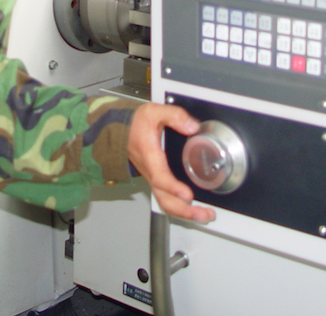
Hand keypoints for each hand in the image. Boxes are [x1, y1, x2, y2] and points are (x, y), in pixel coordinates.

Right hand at [127, 103, 215, 222]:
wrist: (120, 129)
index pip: (160, 176)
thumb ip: (174, 116)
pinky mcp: (156, 180)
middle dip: (184, 210)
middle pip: (164, 198)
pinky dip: (180, 208)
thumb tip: (192, 126)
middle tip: (204, 214)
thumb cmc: (135, 123)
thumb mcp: (154, 111)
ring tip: (204, 215)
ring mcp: (153, 178)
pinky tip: (194, 209)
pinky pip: (166, 199)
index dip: (173, 187)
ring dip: (184, 213)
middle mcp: (150, 171)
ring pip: (165, 202)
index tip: (187, 195)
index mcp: (149, 155)